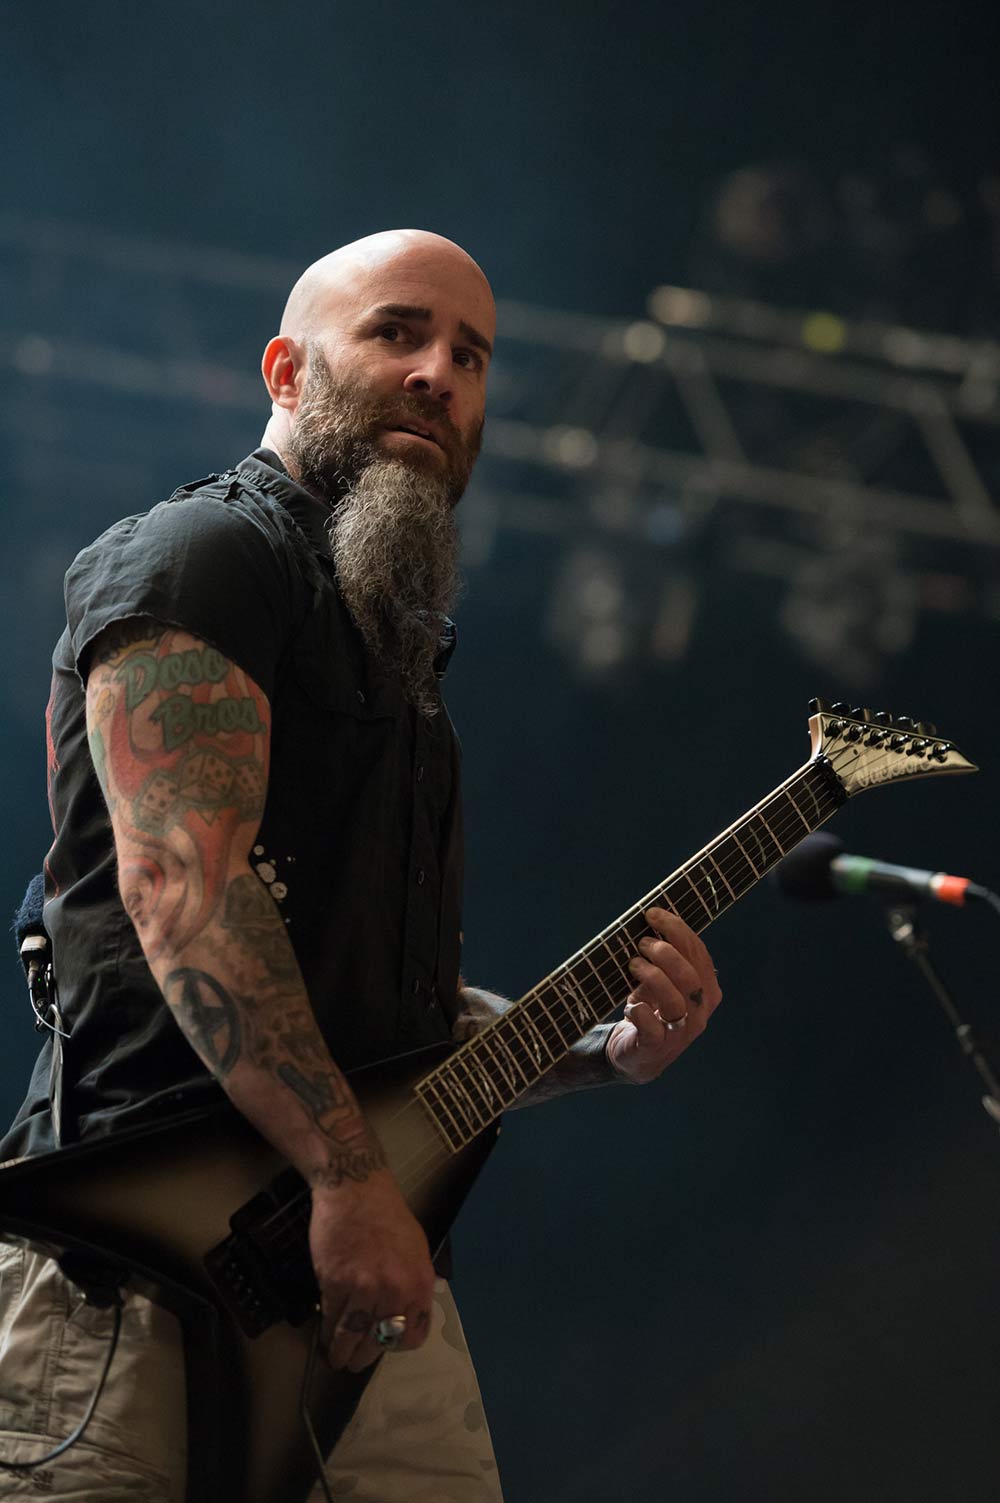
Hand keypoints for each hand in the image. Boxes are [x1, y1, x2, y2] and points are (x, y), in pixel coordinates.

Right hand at [309, 1169, 436, 1371]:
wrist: (356, 1188)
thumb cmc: (387, 1215)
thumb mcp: (415, 1249)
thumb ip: (412, 1283)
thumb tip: (406, 1314)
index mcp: (419, 1284)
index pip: (412, 1336)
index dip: (395, 1346)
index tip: (384, 1346)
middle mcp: (395, 1291)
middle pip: (380, 1341)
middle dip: (364, 1356)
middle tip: (354, 1363)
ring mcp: (364, 1288)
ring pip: (352, 1335)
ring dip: (341, 1352)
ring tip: (336, 1359)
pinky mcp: (335, 1283)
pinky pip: (331, 1318)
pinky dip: (327, 1330)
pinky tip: (325, 1335)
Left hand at [605, 907, 721, 1083]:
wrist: (638, 1054)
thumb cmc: (652, 1007)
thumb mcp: (663, 980)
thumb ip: (665, 956)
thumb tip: (652, 917)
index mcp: (708, 991)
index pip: (699, 954)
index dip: (677, 930)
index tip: (652, 914)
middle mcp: (700, 1012)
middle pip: (690, 975)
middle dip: (664, 952)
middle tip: (642, 943)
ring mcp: (681, 1032)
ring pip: (674, 1000)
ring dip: (651, 976)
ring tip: (633, 964)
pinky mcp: (657, 1047)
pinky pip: (652, 1027)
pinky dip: (639, 1010)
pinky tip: (630, 1004)